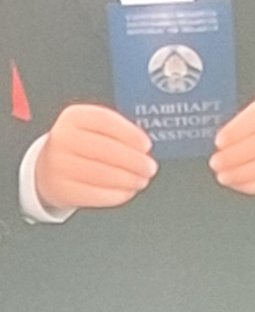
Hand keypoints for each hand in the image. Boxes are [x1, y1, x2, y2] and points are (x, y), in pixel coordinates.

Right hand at [35, 104, 155, 211]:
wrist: (48, 169)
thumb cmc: (80, 147)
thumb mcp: (93, 129)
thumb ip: (117, 132)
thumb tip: (143, 149)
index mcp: (74, 117)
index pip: (105, 121)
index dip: (130, 134)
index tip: (146, 145)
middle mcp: (63, 138)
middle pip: (106, 150)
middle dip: (135, 161)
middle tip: (150, 168)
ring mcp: (59, 165)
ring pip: (103, 174)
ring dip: (129, 179)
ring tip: (141, 180)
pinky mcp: (62, 189)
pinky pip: (95, 194)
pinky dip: (117, 194)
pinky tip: (127, 191)